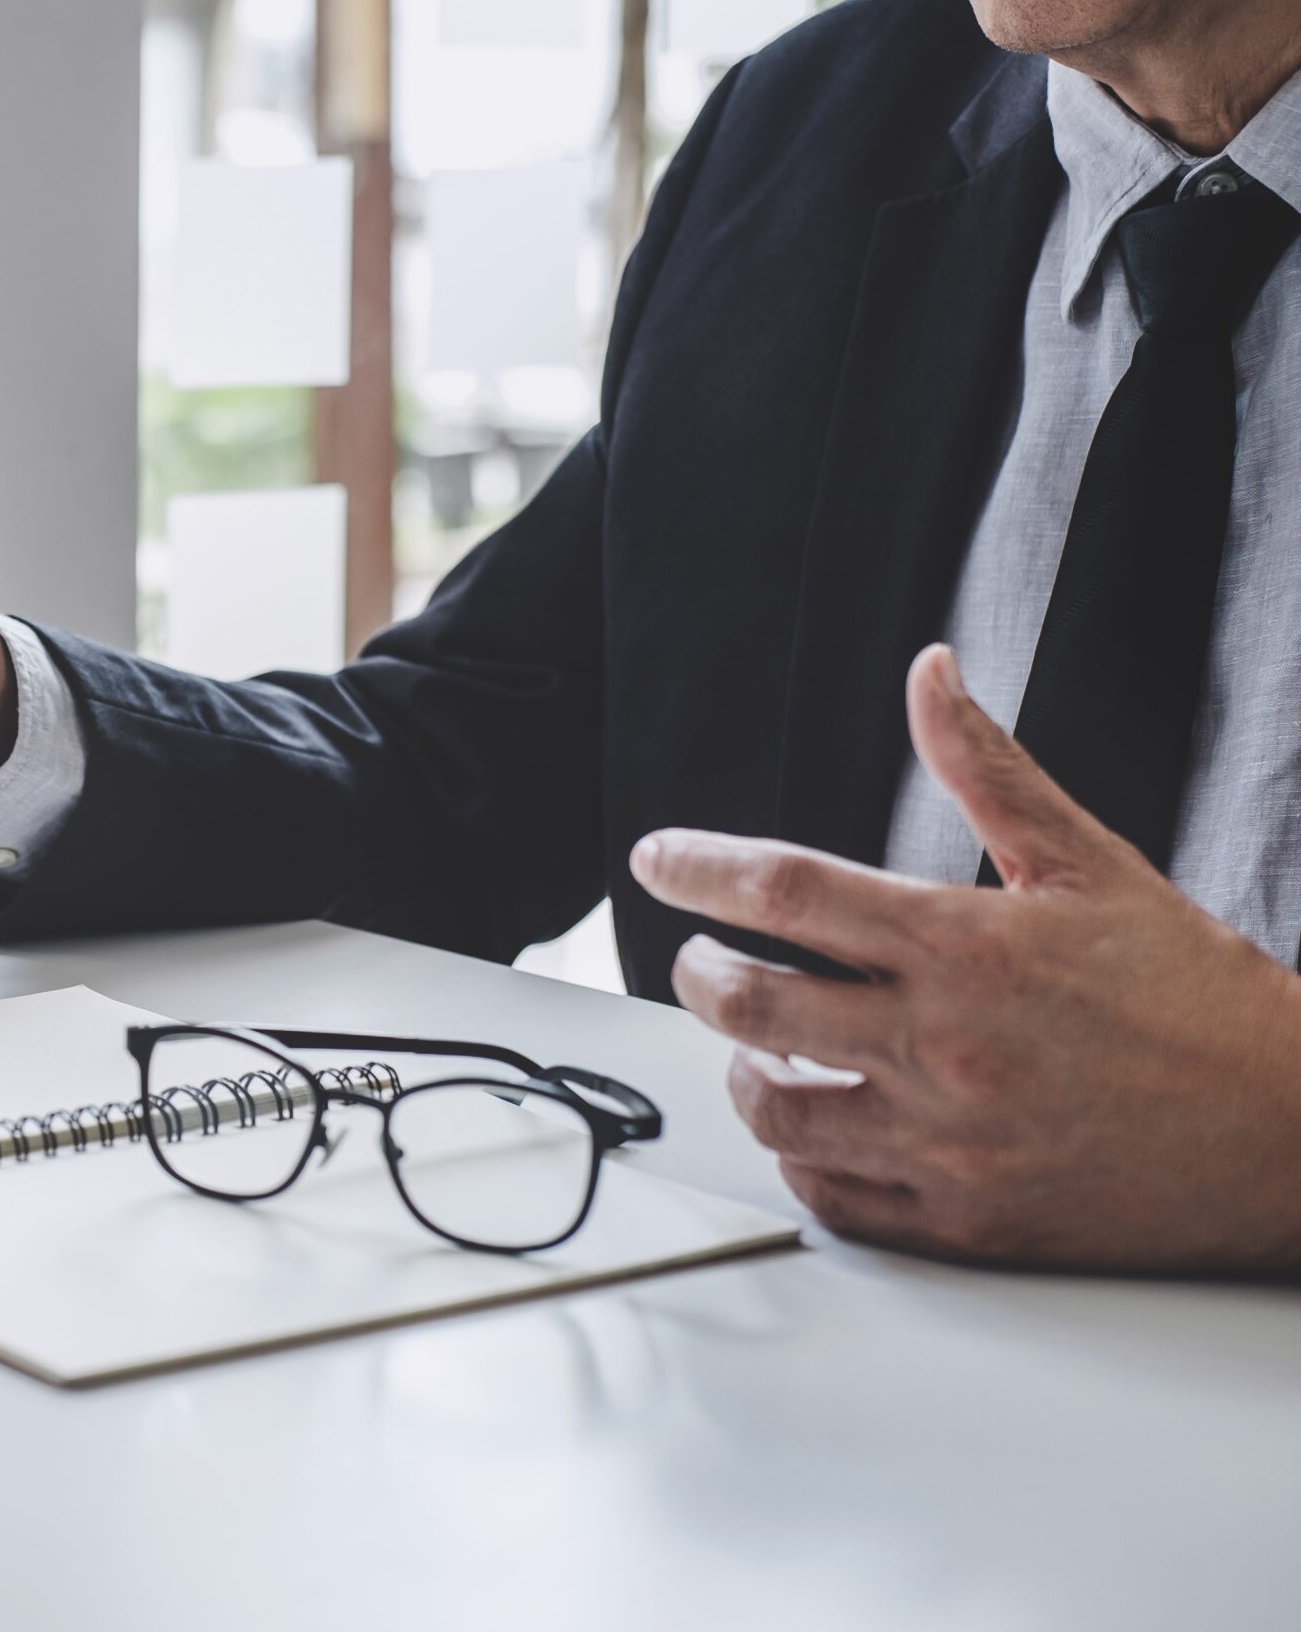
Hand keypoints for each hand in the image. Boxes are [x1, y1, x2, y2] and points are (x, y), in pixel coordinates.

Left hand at [631, 643, 1300, 1271]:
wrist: (1295, 1132)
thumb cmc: (1198, 999)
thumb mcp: (1091, 864)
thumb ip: (988, 770)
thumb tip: (931, 674)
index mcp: (965, 946)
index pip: (785, 891)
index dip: (698, 868)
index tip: (657, 860)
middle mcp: (943, 1043)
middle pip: (749, 1005)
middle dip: (698, 974)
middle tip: (698, 958)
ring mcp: (949, 1139)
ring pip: (777, 1110)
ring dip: (742, 1071)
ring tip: (752, 1046)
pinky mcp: (967, 1220)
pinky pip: (835, 1196)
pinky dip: (803, 1158)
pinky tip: (815, 1125)